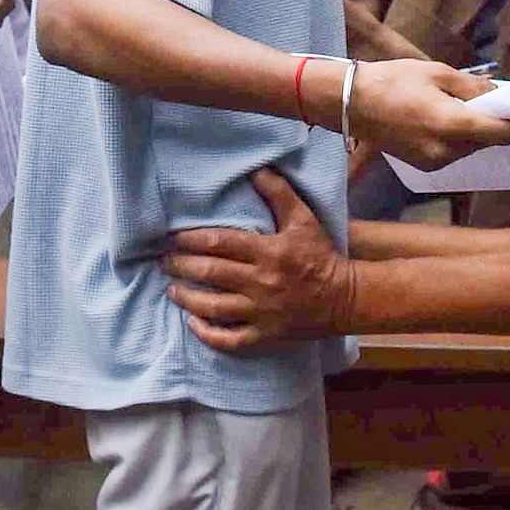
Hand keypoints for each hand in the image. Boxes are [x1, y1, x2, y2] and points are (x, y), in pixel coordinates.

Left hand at [164, 171, 355, 351]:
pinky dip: (207, 334)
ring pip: (214, 307)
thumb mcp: (304, 219)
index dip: (191, 239)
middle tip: (163, 261)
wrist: (345, 298)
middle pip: (211, 273)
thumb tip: (254, 170)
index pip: (220, 242)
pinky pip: (230, 339)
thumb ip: (278, 193)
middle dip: (181, 266)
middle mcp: (261, 282)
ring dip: (187, 298)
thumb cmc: (321, 255)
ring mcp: (262, 312)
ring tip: (170, 289)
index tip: (172, 237)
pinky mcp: (265, 334)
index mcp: (269, 252)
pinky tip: (192, 323)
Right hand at [343, 58, 509, 170]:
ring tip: (460, 107)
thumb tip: (498, 94)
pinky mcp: (425, 166)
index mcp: (452, 125)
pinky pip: (454, 152)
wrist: (350, 103)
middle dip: (495, 123)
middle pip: (489, 142)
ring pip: (472, 148)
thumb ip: (474, 88)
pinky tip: (443, 119)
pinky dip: (457, 138)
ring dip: (475, 131)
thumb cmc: (393, 81)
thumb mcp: (438, 73)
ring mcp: (435, 162)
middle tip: (492, 101)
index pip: (503, 133)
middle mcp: (447, 151)